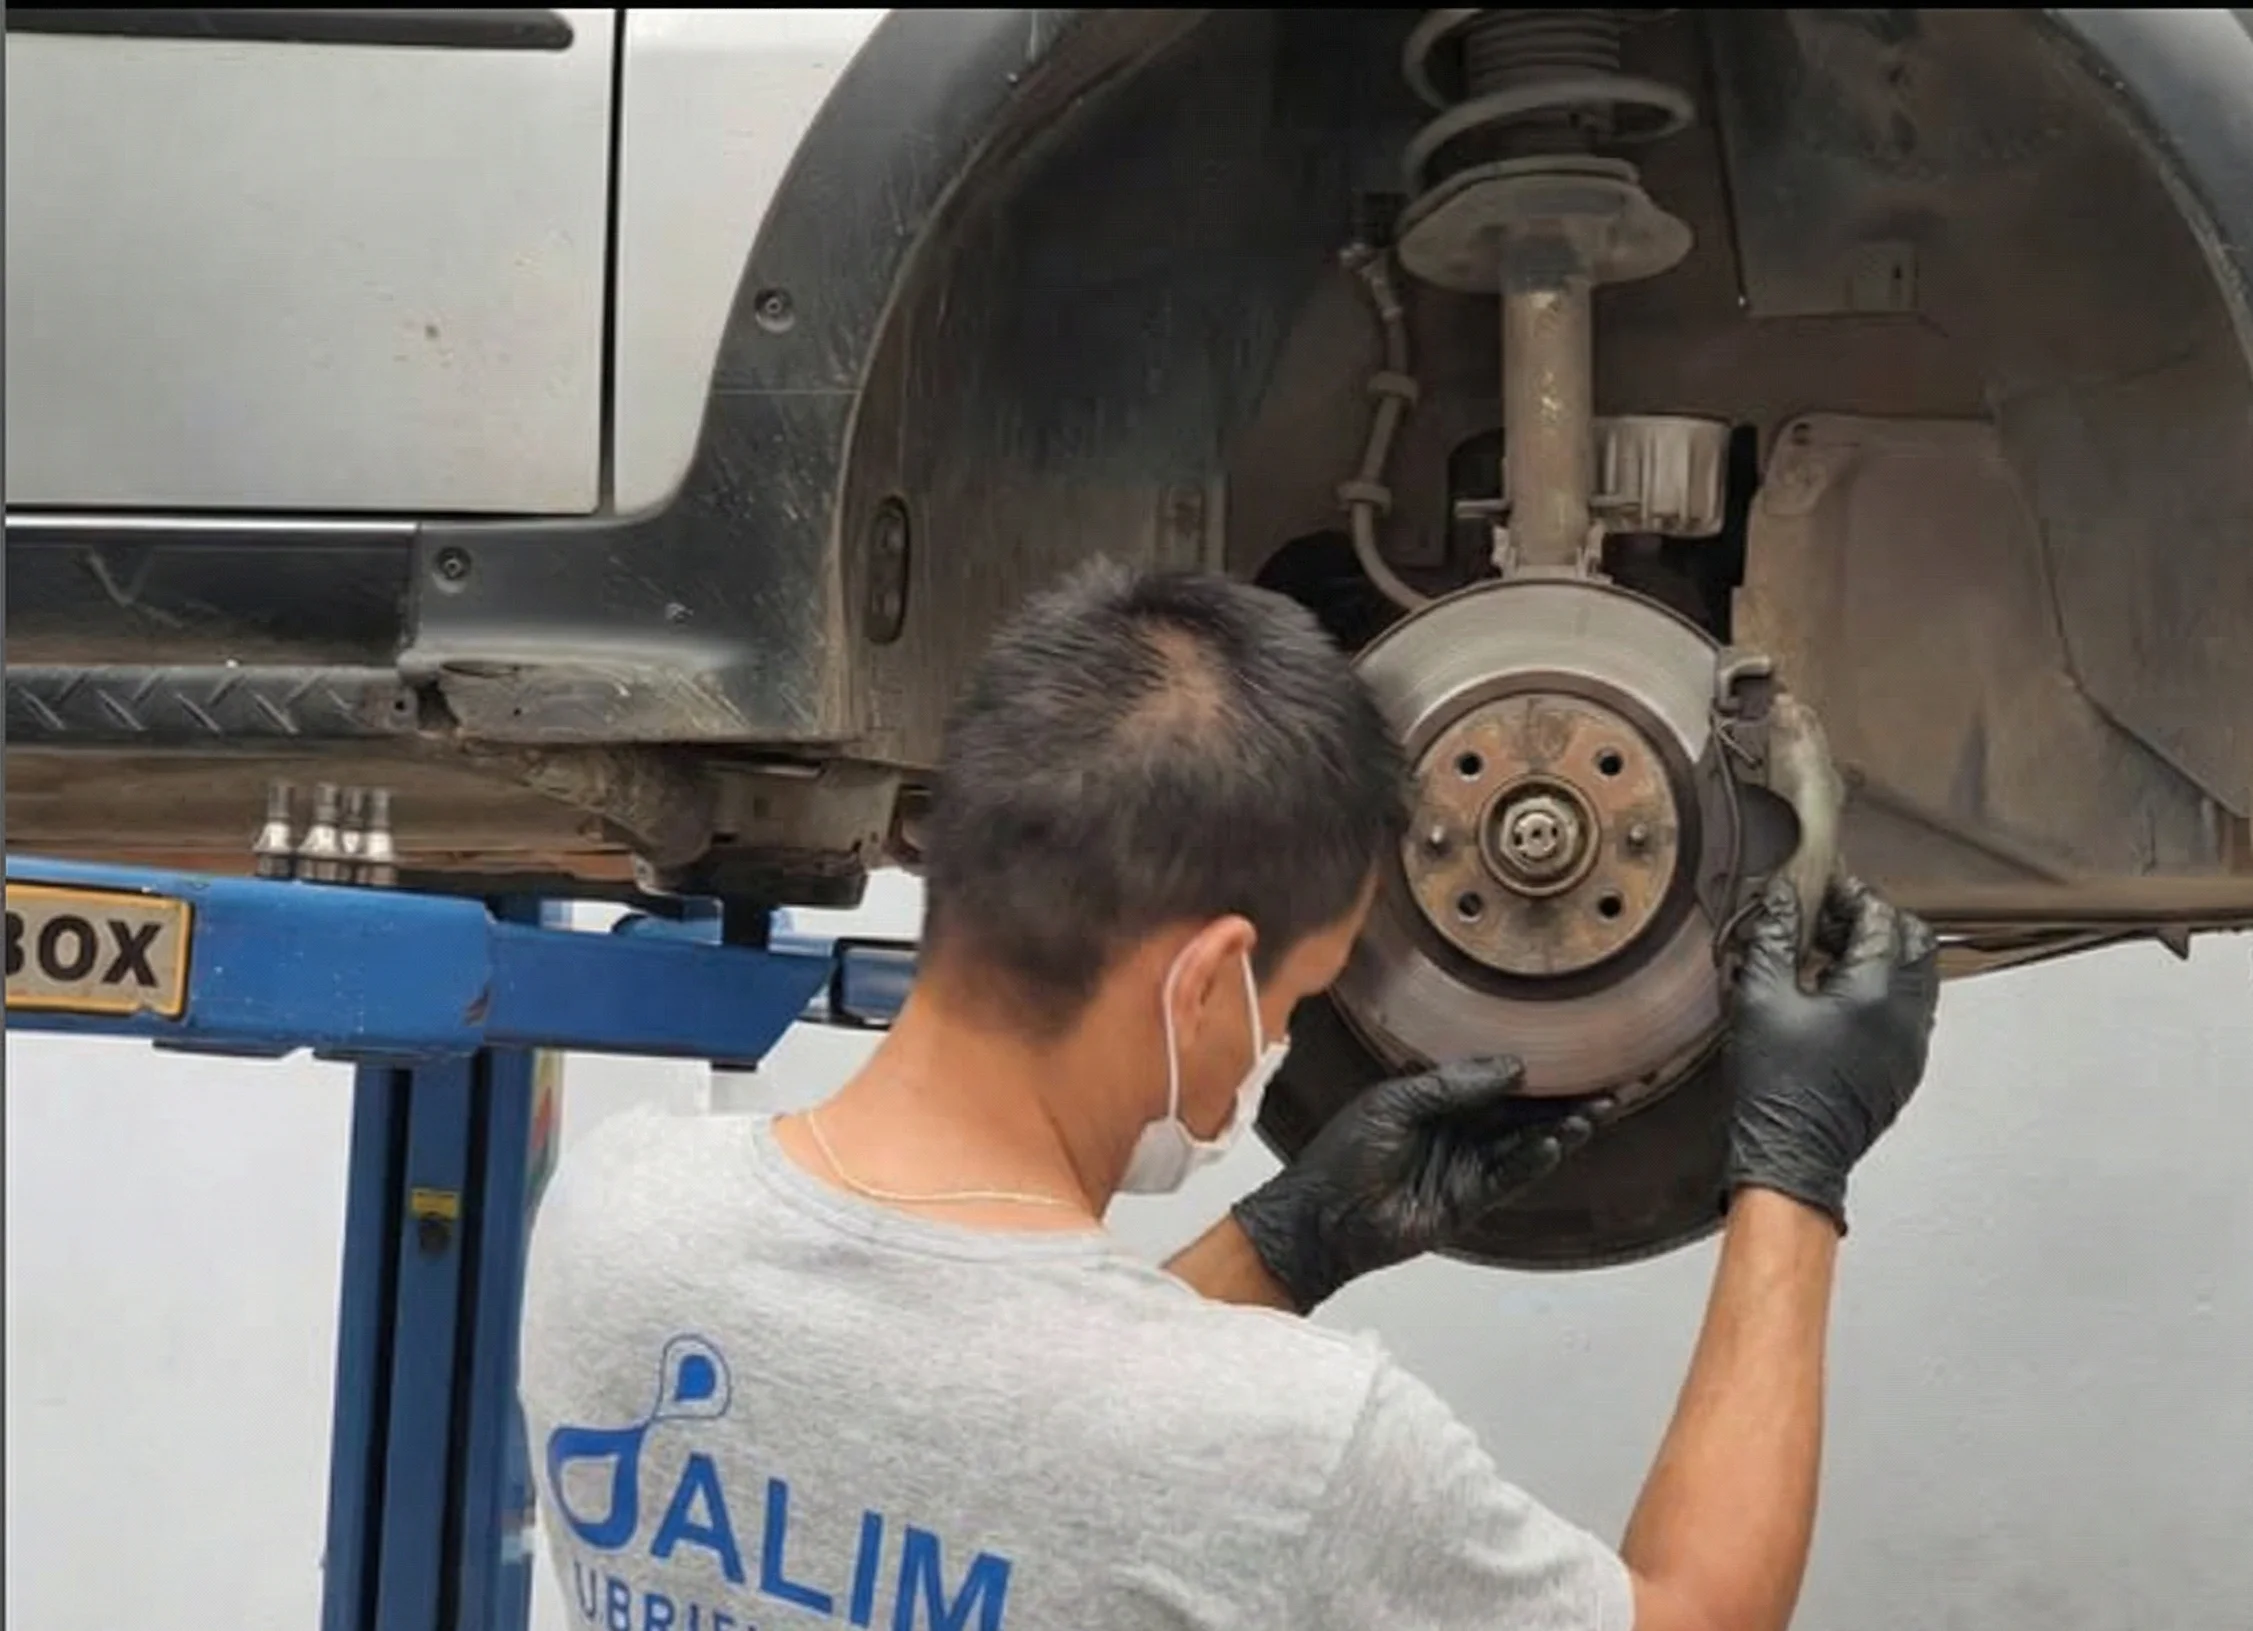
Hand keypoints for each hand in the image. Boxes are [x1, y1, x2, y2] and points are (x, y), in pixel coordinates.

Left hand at [1231, 1058, 1607, 1311]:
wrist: (1322, 1217)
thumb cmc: (1342, 1155)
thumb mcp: (1393, 1102)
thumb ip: (1452, 1084)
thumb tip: (1511, 1066)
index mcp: (1433, 1098)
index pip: (1494, 1079)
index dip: (1532, 1069)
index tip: (1571, 1052)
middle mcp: (1455, 1130)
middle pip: (1520, 1111)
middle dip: (1563, 1098)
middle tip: (1608, 1081)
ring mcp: (1464, 1166)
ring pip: (1524, 1143)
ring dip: (1561, 1127)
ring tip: (1599, 1110)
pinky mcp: (1468, 1201)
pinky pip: (1510, 1177)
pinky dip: (1535, 1161)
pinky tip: (1560, 1142)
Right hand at [1726, 875, 1940, 1229]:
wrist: (1793, 1152)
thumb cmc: (1775, 1085)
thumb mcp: (1759, 997)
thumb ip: (1773, 936)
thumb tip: (1781, 895)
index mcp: (1875, 990)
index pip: (1879, 915)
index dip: (1850, 893)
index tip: (1821, 886)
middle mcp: (1908, 1013)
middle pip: (1914, 939)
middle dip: (1874, 918)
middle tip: (1830, 918)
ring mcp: (1913, 1042)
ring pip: (1919, 974)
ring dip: (1884, 953)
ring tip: (1832, 955)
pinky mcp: (1907, 1065)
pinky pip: (1912, 1008)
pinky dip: (1886, 988)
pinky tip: (1841, 997)